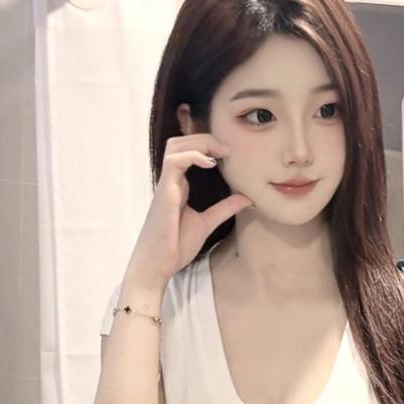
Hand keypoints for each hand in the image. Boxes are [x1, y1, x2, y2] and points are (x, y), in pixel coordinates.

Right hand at [125, 133, 253, 289]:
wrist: (158, 265)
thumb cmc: (175, 246)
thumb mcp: (207, 223)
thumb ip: (224, 209)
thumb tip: (246, 198)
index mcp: (179, 186)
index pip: (187, 152)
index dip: (207, 146)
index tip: (229, 153)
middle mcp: (171, 181)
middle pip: (179, 142)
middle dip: (204, 137)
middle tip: (227, 148)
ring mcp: (166, 186)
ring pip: (175, 146)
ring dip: (199, 142)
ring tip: (220, 151)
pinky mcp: (165, 193)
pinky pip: (174, 162)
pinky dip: (193, 156)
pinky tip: (210, 163)